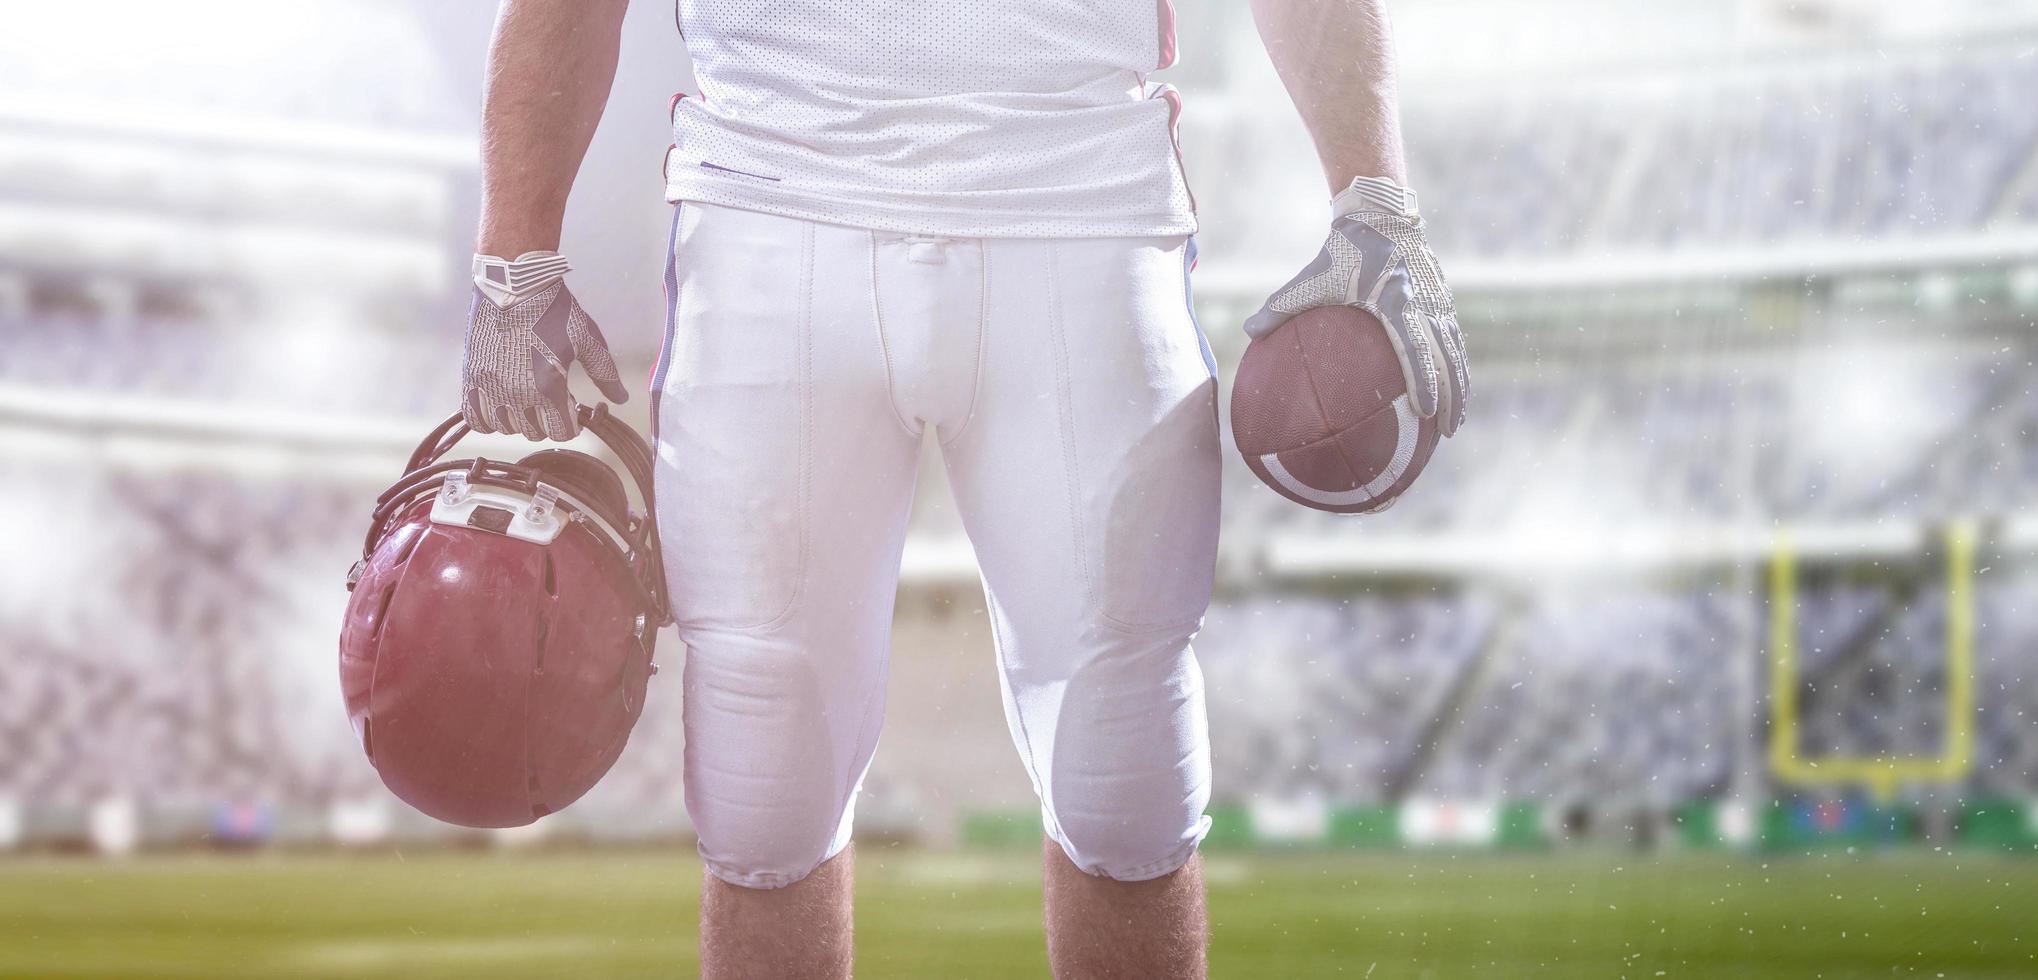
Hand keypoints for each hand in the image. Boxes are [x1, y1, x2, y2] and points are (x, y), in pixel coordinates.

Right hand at [461, 252, 628, 440]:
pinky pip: (474, 417)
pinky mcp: (470, 377)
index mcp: (547, 387)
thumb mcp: (587, 340)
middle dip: (546, 420)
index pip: (561, 432)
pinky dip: (488, 417)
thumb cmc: (554, 309)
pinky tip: (500, 403)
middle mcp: (515, 393)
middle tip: (549, 398)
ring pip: (505, 428)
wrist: (513, 283)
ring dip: (518, 419)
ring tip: (525, 399)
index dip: (571, 423)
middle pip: (534, 432)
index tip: (571, 408)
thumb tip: (622, 399)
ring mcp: (489, 386)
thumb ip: (605, 374)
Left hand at [1243, 176, 1468, 435]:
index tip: (1425, 412)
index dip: (1423, 382)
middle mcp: (1423, 303)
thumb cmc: (1342, 251)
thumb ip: (1281, 306)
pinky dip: (1456, 364)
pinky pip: (1452, 338)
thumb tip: (1248, 332)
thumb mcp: (1311, 278)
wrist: (1379, 215)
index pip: (1415, 349)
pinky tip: (1452, 388)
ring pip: (1455, 350)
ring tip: (1457, 419)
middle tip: (1449, 432)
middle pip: (1446, 358)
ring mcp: (1437, 301)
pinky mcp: (1441, 298)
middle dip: (1451, 396)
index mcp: (1394, 302)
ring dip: (1459, 385)